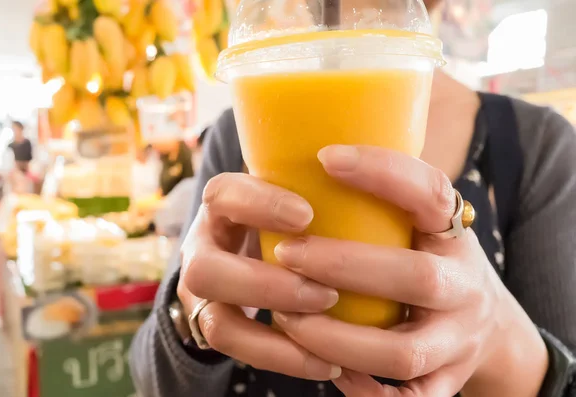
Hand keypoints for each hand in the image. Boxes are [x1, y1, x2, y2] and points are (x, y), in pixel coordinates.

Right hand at [177, 173, 342, 379]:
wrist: (242, 246)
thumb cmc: (282, 212)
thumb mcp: (289, 188)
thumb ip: (319, 185)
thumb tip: (384, 162)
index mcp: (223, 203)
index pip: (224, 194)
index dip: (259, 205)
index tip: (306, 215)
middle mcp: (204, 246)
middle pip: (206, 272)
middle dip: (266, 287)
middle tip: (326, 294)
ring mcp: (203, 290)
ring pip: (215, 321)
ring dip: (274, 335)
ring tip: (330, 345)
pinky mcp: (214, 322)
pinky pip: (236, 350)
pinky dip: (281, 359)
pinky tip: (326, 364)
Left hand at [271, 145, 547, 396]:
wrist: (490, 327)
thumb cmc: (433, 263)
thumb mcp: (423, 226)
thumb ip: (384, 204)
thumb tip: (309, 160)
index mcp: (456, 236)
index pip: (431, 192)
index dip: (383, 172)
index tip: (327, 157)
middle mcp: (465, 288)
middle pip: (416, 279)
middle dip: (344, 266)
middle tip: (285, 253)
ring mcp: (459, 341)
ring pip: (403, 353)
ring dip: (337, 339)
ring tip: (287, 321)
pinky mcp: (448, 381)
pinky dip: (365, 392)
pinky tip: (328, 371)